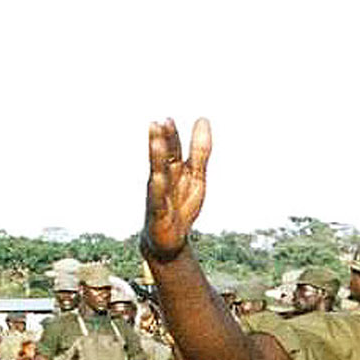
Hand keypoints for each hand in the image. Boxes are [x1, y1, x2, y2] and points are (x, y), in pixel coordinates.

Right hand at [143, 118, 210, 262]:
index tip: (168, 119)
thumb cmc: (181, 204)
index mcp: (172, 171)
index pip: (172, 150)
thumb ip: (199, 151)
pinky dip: (159, 189)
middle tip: (157, 123)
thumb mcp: (196, 176)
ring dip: (157, 159)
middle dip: (161, 142)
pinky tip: (158, 178)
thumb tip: (203, 120)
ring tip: (156, 143)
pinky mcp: (158, 213)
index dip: (171, 136)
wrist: (169, 239)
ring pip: (158, 175)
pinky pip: (158, 200)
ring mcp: (159, 196)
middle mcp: (163, 180)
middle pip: (163, 159)